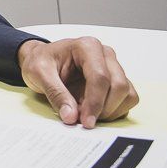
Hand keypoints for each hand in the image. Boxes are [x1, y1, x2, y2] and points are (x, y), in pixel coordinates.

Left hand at [18, 37, 139, 127]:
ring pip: (127, 94)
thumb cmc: (41, 61)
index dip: (95, 102)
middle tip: (83, 120)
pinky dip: (114, 111)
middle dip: (103, 109)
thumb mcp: (38, 73)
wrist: (42, 60)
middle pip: (119, 86)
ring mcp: (114, 67)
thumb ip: (55, 93)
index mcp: (87, 46)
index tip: (85, 121)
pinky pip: (127, 100)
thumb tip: (71, 116)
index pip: (100, 77)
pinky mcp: (117, 81)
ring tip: (86, 114)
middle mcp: (105, 55)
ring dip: (110, 111)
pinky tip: (94, 112)